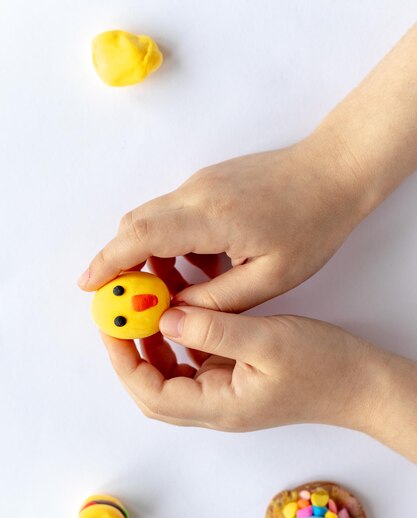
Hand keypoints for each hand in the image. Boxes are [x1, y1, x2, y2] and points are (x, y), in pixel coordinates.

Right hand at [79, 134, 368, 311]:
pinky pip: (173, 214)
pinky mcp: (208, 183)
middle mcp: (196, 194)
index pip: (140, 236)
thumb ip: (218, 299)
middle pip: (135, 224)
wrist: (333, 171)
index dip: (108, 262)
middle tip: (124, 297)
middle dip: (120, 261)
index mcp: (211, 217)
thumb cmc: (312, 224)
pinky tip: (200, 267)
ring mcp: (200, 183)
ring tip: (174, 289)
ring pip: (152, 218)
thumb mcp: (271, 277)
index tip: (90, 286)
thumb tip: (176, 310)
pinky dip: (170, 243)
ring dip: (149, 254)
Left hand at [101, 307, 378, 431]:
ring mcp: (223, 395)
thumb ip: (214, 330)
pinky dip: (176, 343)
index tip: (113, 324)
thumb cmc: (323, 367)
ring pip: (169, 377)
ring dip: (151, 348)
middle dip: (130, 354)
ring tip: (144, 311)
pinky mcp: (233, 381)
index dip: (124, 360)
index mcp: (218, 406)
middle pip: (152, 391)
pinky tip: (178, 315)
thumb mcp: (267, 342)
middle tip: (121, 317)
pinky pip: (191, 365)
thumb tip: (165, 318)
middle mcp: (214, 407)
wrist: (359, 384)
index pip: (150, 393)